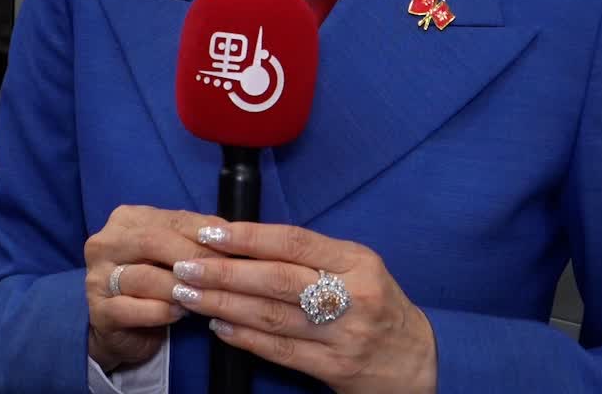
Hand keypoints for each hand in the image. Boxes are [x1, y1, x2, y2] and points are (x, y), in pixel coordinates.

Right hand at [82, 205, 228, 372]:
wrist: (122, 326)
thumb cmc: (155, 282)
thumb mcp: (174, 253)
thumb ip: (195, 238)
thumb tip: (231, 234)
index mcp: (127, 219)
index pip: (172, 219)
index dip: (206, 233)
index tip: (235, 247)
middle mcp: (105, 243)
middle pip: (154, 242)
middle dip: (193, 257)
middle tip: (222, 273)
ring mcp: (96, 277)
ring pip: (143, 277)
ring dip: (177, 287)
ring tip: (201, 296)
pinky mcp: (98, 311)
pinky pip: (131, 309)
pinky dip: (159, 311)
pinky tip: (178, 314)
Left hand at [171, 222, 436, 393]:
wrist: (416, 362)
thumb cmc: (379, 306)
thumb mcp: (360, 269)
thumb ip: (314, 257)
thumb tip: (247, 242)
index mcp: (358, 261)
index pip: (295, 242)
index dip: (248, 237)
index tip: (210, 233)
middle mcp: (354, 295)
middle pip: (277, 280)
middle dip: (224, 273)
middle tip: (185, 267)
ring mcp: (345, 335)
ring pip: (273, 317)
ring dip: (224, 305)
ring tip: (190, 295)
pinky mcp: (335, 368)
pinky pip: (280, 351)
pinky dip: (245, 338)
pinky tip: (218, 327)